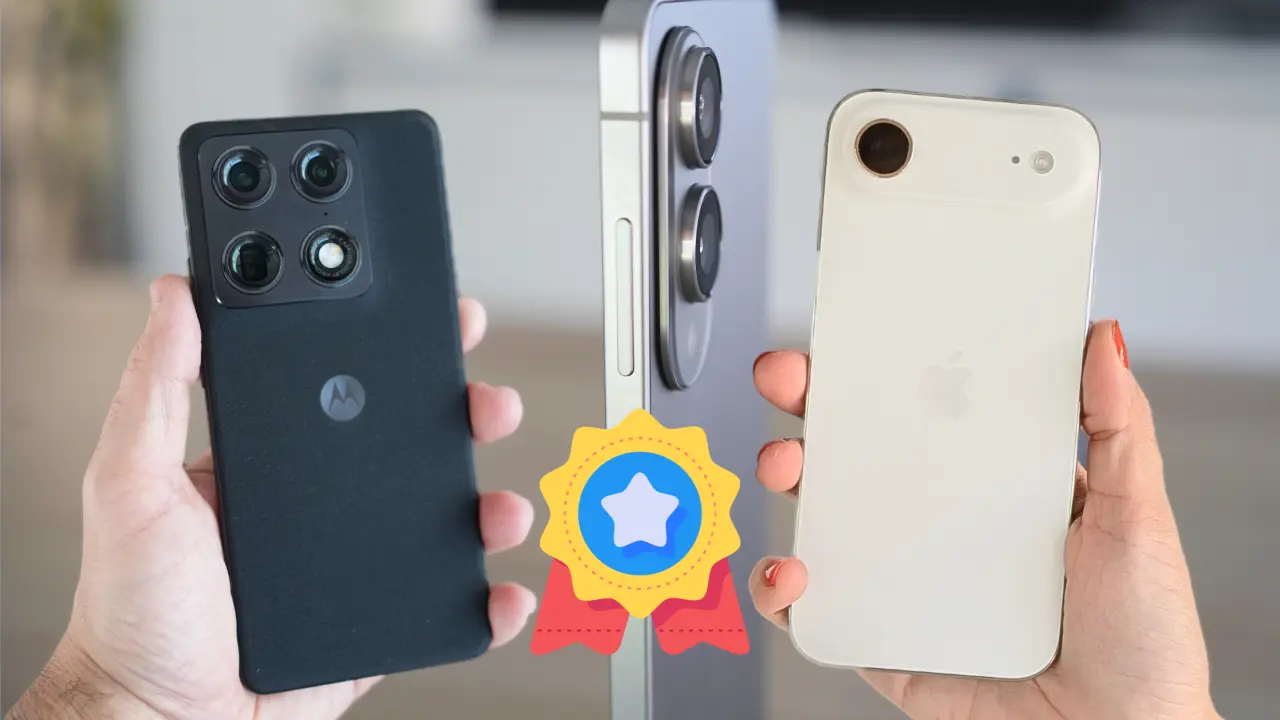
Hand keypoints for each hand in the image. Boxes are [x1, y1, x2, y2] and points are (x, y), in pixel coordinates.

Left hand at [8, 276, 535, 719]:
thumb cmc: (132, 613)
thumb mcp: (129, 484)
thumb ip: (155, 390)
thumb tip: (172, 298)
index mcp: (274, 461)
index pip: (346, 386)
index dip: (398, 348)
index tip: (437, 318)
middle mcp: (321, 506)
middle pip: (412, 444)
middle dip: (466, 416)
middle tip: (489, 402)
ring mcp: (354, 565)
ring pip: (444, 521)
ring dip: (491, 506)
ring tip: (502, 508)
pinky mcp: (376, 626)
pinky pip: (448, 607)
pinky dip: (489, 601)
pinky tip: (502, 592)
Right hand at [748, 320, 1219, 719]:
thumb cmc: (1142, 641)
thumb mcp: (1136, 519)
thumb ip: (1119, 429)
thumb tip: (1104, 339)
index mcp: (994, 485)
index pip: (925, 412)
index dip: (880, 371)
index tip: (849, 339)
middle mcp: (940, 526)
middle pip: (857, 453)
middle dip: (808, 408)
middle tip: (788, 380)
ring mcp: (905, 580)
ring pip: (822, 519)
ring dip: (785, 482)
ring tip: (786, 468)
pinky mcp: (881, 638)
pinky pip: (815, 609)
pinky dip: (783, 590)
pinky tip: (795, 573)